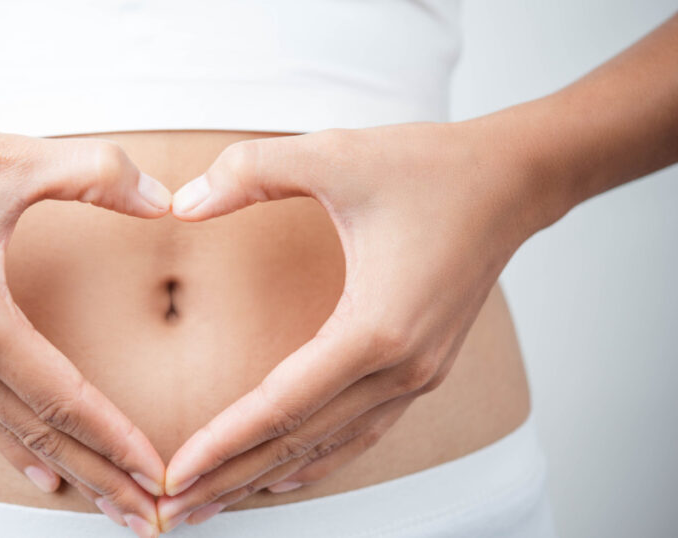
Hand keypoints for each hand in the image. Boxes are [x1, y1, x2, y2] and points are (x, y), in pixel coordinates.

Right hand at [0, 95, 172, 535]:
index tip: (158, 475)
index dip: (116, 439)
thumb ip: (99, 176)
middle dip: (99, 477)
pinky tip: (39, 468)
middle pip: (38, 433)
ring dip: (64, 466)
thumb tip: (165, 199)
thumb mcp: (12, 157)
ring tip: (107, 502)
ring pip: (8, 429)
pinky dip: (15, 443)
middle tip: (148, 518)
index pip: (61, 398)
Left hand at [155, 121, 540, 529]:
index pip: (281, 406)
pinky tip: (283, 475)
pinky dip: (316, 459)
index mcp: (376, 329)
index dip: (222, 443)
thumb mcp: (334, 153)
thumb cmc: (431, 167)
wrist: (514, 180)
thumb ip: (250, 172)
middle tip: (173, 511)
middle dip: (231, 479)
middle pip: (300, 443)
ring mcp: (416, 376)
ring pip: (329, 447)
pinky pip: (359, 432)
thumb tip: (180, 204)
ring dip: (266, 477)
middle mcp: (400, 369)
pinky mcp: (421, 370)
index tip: (173, 475)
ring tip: (213, 501)